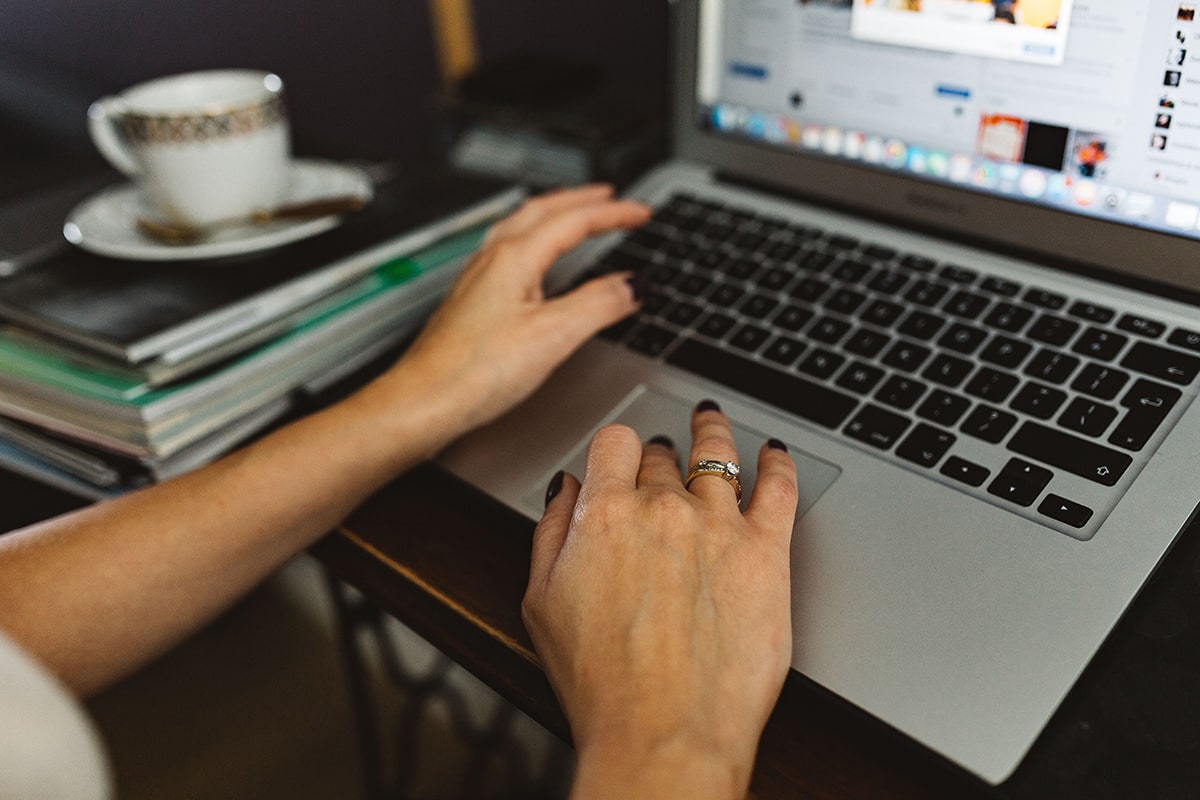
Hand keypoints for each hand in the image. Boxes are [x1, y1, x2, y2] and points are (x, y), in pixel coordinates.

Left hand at [391, 184, 649, 434]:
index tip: (641, 212)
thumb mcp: (552, 337)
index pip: (573, 220)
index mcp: (513, 259)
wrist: (422, 403)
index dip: (612, 212)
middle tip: (610, 196)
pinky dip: (533, 241)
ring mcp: (477, 281)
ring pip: (520, 228)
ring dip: (553, 214)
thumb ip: (597, 305)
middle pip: (542, 211)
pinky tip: (532, 263)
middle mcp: (491, 261)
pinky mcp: (470, 303)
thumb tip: (631, 285)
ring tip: (573, 214)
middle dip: (581, 200)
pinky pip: (507, 252)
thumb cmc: (472, 373)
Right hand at [523, 403, 797, 799]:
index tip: (619, 458)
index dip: (615, 449)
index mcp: (606, 515)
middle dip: (658, 455)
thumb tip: (565, 491)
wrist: (664, 731)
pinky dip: (779, 463)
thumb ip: (550, 533)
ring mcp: (719, 527)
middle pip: (663, 455)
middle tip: (661, 461)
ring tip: (711, 420)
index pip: (614, 443)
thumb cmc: (603, 683)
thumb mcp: (541, 603)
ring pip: (718, 455)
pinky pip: (780, 487)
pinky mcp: (766, 554)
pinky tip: (775, 454)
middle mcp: (663, 509)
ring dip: (712, 433)